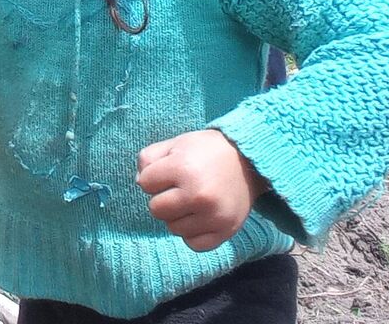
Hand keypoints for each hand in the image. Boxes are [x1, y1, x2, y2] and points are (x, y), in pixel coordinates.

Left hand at [136, 130, 269, 251]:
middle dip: (164, 198)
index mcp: (184, 168)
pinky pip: (193, 244)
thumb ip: (148, 158)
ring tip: (194, 201)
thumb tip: (139, 183)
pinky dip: (193, 234)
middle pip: (156, 209)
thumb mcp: (175, 144)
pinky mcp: (225, 231)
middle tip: (181, 188)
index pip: (145, 183)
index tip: (172, 170)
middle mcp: (198, 195)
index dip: (155, 176)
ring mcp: (213, 216)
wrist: (249, 161)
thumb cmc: (206, 151)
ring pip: (173, 228)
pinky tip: (201, 217)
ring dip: (178, 217)